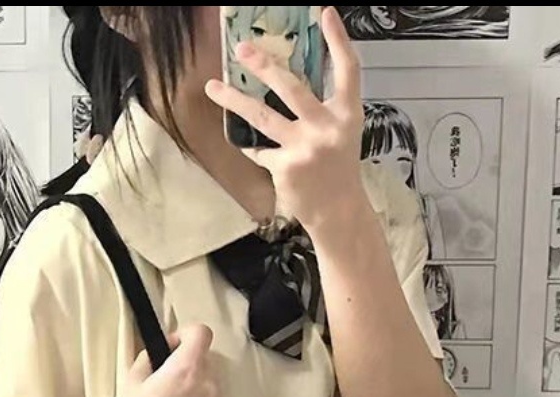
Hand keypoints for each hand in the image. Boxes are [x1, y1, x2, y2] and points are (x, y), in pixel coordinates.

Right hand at [102, 324, 219, 396]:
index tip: (172, 348)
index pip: (201, 333)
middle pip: (206, 361)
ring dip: (196, 388)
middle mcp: (208, 387)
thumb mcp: (131, 382)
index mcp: (186, 370)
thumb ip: (149, 358)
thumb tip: (159, 352)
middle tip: (166, 381)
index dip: (185, 335)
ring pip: (211, 386)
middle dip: (189, 364)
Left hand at [204, 7, 364, 235]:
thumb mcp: (341, 133)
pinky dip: (254, 149)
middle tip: (242, 48)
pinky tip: (250, 147)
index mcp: (346, 114)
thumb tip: (284, 80)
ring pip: (261, 117)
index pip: (347, 70)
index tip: (325, 13)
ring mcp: (303, 148)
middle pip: (291, 87)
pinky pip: (259, 150)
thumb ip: (322, 108)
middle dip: (264, 65)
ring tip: (212, 87)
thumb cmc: (338, 169)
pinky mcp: (284, 167)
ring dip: (233, 100)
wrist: (338, 213)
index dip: (338, 40)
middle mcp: (326, 128)